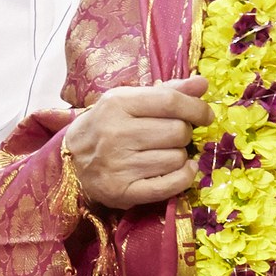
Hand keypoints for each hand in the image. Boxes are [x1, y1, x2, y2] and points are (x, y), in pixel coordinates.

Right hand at [68, 76, 209, 208]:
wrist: (70, 160)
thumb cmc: (106, 126)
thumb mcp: (129, 100)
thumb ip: (167, 92)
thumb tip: (202, 83)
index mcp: (117, 103)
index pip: (170, 101)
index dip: (196, 108)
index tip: (205, 115)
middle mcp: (116, 133)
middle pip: (177, 131)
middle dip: (184, 134)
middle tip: (174, 136)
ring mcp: (118, 165)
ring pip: (177, 159)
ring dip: (180, 157)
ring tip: (165, 153)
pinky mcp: (123, 192)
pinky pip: (170, 186)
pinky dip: (183, 178)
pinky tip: (181, 170)